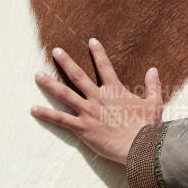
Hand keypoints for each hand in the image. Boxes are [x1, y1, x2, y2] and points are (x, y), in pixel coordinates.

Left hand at [31, 38, 162, 165]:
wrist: (139, 146)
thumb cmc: (147, 127)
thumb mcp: (154, 104)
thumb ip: (152, 86)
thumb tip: (153, 70)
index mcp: (115, 91)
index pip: (105, 67)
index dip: (98, 53)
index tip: (91, 41)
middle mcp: (97, 97)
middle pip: (78, 76)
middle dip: (66, 62)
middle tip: (55, 51)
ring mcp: (87, 112)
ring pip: (64, 94)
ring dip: (50, 84)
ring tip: (37, 75)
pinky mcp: (82, 127)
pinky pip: (60, 119)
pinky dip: (46, 114)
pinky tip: (33, 109)